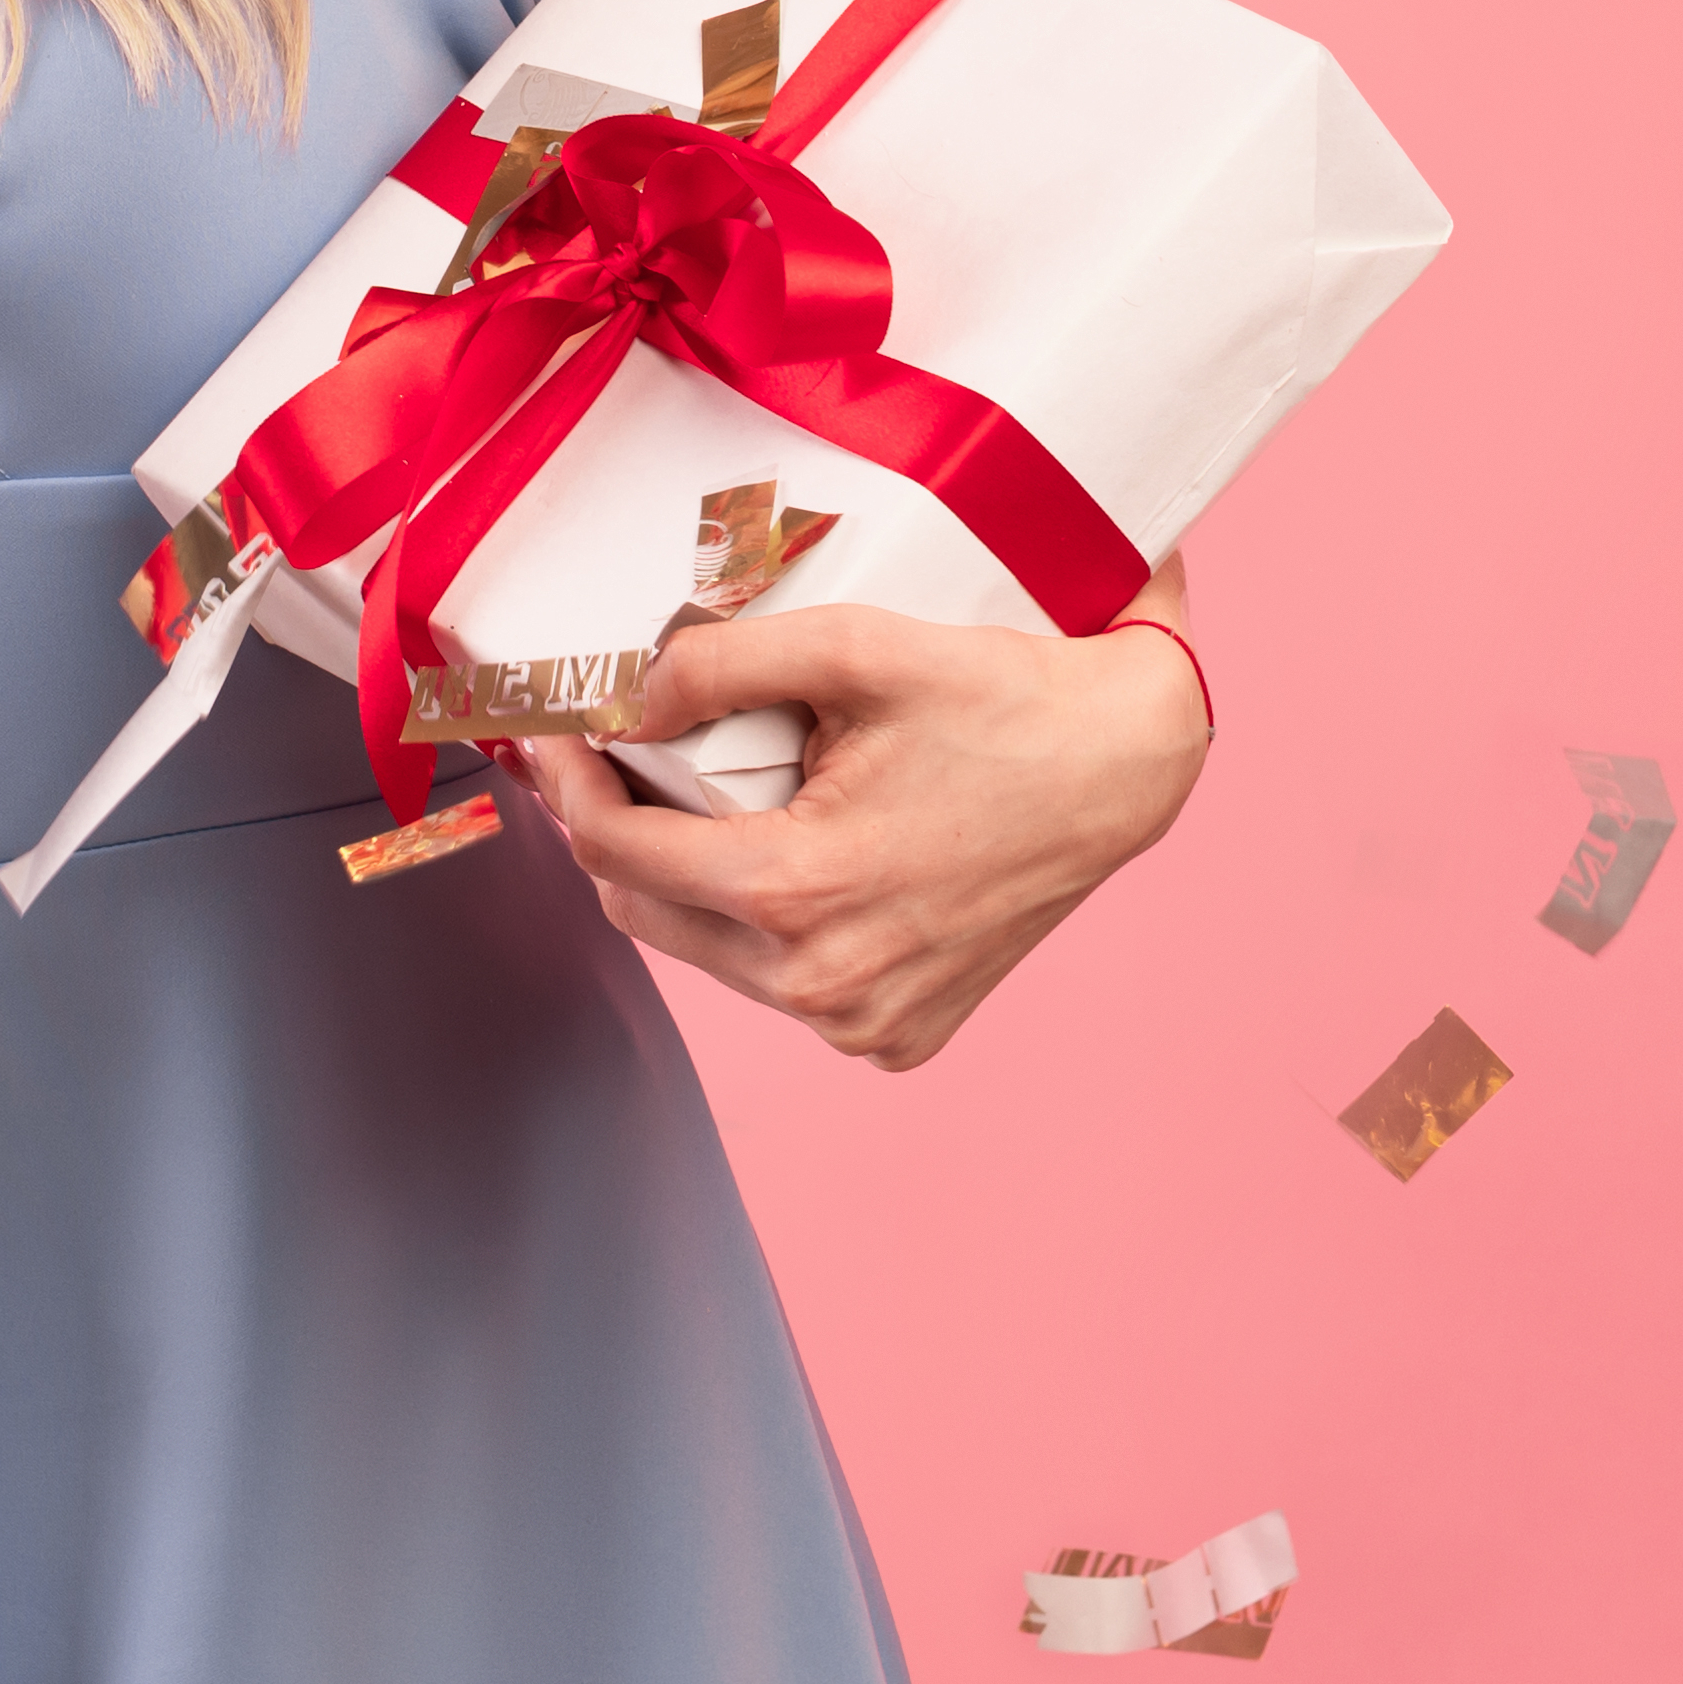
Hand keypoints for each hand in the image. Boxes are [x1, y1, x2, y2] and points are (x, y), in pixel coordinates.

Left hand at [511, 606, 1211, 1070]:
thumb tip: (616, 699)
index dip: (567, 785)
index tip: (553, 730)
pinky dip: (765, 922)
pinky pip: (785, 981)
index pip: (614, 854)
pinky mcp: (901, 1036)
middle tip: (612, 754)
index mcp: (797, 896)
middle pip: (647, 912)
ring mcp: (865, 1023)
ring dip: (690, 877)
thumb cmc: (1003, 698)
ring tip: (708, 793)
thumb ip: (716, 666)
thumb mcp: (854, 647)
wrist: (1129, 766)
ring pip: (711, 953)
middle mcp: (823, 985)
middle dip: (614, 831)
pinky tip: (792, 850)